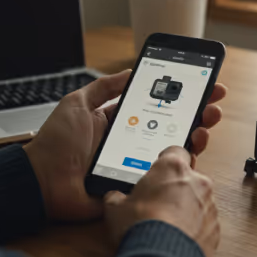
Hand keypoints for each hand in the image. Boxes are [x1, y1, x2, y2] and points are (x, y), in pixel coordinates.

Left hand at [23, 69, 226, 220]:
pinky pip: (164, 177)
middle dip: (198, 114)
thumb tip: (132, 71)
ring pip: (174, 151)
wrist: (42, 180)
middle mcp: (132, 141)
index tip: (205, 85)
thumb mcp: (78, 103)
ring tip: (204, 126)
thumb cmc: (55, 142)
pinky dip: (180, 166)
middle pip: (173, 126)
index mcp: (120, 121)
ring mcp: (136, 163)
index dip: (182, 97)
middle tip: (213, 105)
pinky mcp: (135, 185)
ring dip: (196, 136)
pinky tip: (190, 152)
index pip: (158, 106)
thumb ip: (104, 87)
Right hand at [104, 146, 219, 254]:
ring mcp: (209, 205)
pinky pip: (204, 221)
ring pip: (198, 199)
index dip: (164, 162)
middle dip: (175, 187)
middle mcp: (196, 181)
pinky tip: (177, 235)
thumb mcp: (115, 208)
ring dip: (185, 207)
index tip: (157, 172)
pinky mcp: (215, 227)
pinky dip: (194, 227)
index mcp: (172, 167)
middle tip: (157, 202)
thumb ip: (118, 197)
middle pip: (187, 177)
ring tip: (166, 223)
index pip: (174, 151)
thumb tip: (115, 198)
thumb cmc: (140, 227)